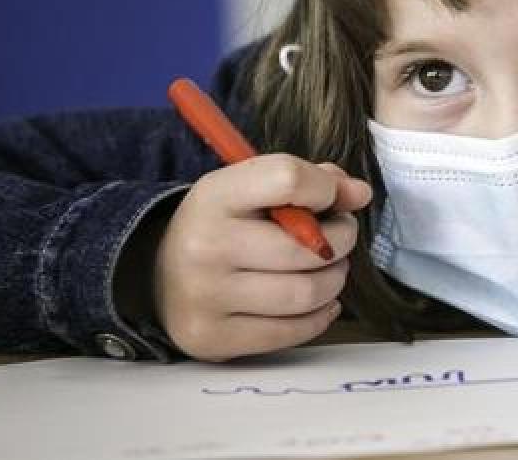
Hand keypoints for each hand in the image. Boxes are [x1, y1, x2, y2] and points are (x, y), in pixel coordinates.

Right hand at [154, 154, 371, 360]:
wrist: (158, 274)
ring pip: (305, 293)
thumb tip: (359, 194)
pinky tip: (320, 302)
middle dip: (342, 239)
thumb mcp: (249, 188)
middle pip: (307, 247)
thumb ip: (308, 181)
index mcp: (214, 195)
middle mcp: (205, 246)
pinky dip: (319, 316)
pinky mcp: (214, 338)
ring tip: (329, 269)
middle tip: (340, 238)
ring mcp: (207, 297)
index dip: (326, 188)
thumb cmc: (222, 225)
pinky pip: (292, 332)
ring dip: (334, 280)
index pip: (287, 178)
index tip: (335, 197)